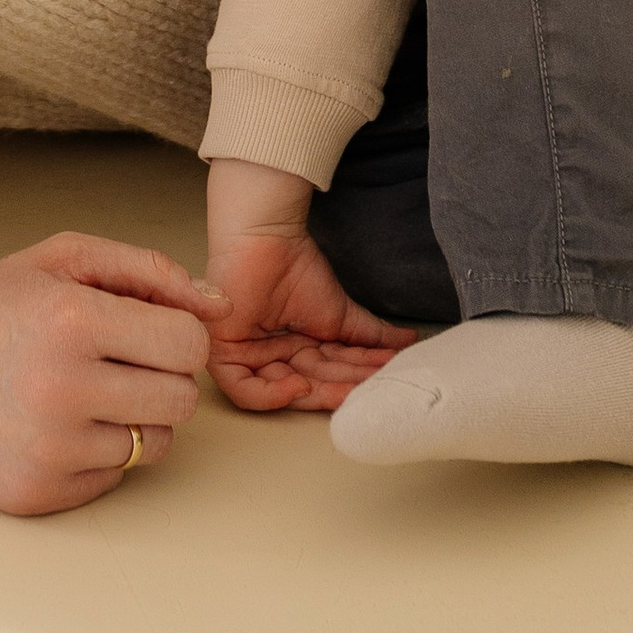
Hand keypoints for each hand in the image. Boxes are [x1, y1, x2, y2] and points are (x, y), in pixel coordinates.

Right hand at [0, 230, 226, 516]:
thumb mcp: (58, 260)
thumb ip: (145, 270)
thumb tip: (218, 305)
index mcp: (73, 319)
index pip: (188, 344)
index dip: (175, 335)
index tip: (144, 332)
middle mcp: (63, 388)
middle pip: (181, 400)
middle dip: (160, 378)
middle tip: (115, 363)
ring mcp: (49, 451)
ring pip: (153, 446)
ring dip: (131, 419)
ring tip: (81, 394)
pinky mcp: (36, 496)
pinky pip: (112, 480)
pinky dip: (95, 456)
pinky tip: (52, 427)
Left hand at [203, 161, 414, 413]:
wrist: (268, 236)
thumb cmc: (296, 268)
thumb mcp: (340, 315)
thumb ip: (370, 336)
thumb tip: (408, 344)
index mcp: (295, 351)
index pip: (325, 377)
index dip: (352, 380)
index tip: (378, 377)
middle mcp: (272, 358)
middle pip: (308, 387)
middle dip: (341, 390)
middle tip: (369, 391)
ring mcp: (249, 357)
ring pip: (283, 390)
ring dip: (317, 393)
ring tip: (347, 391)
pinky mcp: (224, 353)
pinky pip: (244, 390)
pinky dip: (271, 395)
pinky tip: (299, 385)